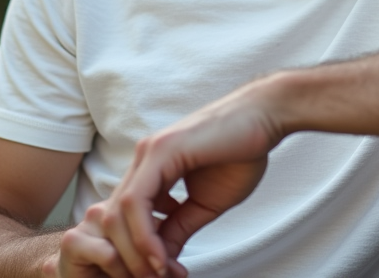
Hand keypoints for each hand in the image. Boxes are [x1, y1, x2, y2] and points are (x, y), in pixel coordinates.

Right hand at [41, 212, 185, 277]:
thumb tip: (182, 272)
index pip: (156, 208)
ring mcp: (90, 219)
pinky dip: (121, 272)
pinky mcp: (73, 239)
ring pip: (127, 239)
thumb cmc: (111, 270)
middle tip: (163, 276)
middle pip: (142, 224)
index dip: (170, 236)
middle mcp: (109, 205)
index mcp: (128, 202)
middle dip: (157, 257)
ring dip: (140, 266)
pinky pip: (110, 255)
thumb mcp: (143, 259)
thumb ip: (161, 257)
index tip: (179, 268)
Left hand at [94, 81, 285, 276]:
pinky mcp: (160, 152)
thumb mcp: (206, 203)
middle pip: (113, 219)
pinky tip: (160, 257)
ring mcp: (148, 154)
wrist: (266, 117)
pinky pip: (137, 202)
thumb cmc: (242, 152)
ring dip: (134, 253)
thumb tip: (162, 258)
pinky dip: (144, 236)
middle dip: (128, 258)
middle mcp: (143, 160)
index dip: (134, 253)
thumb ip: (181, 226)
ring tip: (157, 274)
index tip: (157, 276)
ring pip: (118, 214)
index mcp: (152, 170)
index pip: (126, 218)